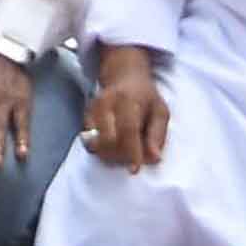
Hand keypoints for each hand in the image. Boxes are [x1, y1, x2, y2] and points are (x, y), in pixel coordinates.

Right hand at [82, 43, 169, 170]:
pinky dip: (99, 149)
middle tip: (131, 158)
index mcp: (129, 100)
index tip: (134, 170)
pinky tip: (111, 146)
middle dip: (120, 155)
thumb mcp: (160, 111)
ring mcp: (93, 109)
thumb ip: (157, 134)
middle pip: (108, 139)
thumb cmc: (145, 97)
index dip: (132, 151)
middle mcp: (107, 103)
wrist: (123, 75)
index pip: (128, 129)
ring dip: (109, 155)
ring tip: (122, 152)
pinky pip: (87, 142)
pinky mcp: (85, 116)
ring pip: (95, 142)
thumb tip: (155, 158)